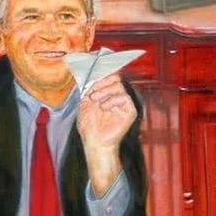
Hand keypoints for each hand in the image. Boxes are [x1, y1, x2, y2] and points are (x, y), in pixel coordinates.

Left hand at [77, 74, 136, 195]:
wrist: (94, 142)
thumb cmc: (89, 126)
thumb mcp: (84, 102)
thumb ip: (89, 88)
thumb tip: (93, 73)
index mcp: (106, 93)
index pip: (109, 76)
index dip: (102, 73)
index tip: (92, 76)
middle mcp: (116, 96)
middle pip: (115, 77)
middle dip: (102, 82)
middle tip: (92, 92)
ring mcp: (123, 104)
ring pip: (119, 86)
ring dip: (104, 91)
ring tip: (95, 101)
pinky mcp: (130, 111)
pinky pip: (124, 97)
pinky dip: (112, 100)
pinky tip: (104, 107)